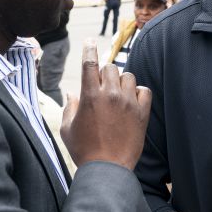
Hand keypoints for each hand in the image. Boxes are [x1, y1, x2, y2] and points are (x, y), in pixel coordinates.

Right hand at [60, 38, 151, 168]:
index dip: (89, 48)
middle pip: (110, 67)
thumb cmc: (83, 150)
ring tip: (117, 95)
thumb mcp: (67, 128)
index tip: (90, 41)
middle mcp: (110, 95)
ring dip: (121, 82)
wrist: (107, 169)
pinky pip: (144, 91)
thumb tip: (72, 93)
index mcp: (90, 95)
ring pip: (128, 76)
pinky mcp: (142, 113)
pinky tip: (132, 101)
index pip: (89, 63)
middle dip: (104, 73)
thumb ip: (69, 107)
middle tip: (102, 88)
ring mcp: (128, 103)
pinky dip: (138, 92)